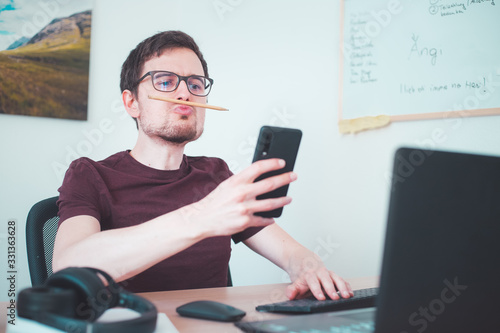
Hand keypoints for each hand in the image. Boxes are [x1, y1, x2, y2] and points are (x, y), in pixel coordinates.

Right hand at [181, 158, 296, 236]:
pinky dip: (269, 219)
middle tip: (293, 176)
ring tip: (289, 198)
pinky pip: (262, 220)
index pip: (258, 167)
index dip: (272, 163)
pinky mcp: (244, 222)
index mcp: (236, 181)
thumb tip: (261, 176)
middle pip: (269, 184)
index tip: (282, 162)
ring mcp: (244, 208)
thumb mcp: (227, 185)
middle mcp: (241, 193)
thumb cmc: (215, 202)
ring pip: (270, 203)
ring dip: (282, 200)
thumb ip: (243, 181)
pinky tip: (273, 217)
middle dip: (284, 179)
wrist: (201, 219)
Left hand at [286, 260, 353, 300]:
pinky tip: (350, 293)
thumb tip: (290, 295)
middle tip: (336, 298)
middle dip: (331, 289)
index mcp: (309, 274)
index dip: (317, 290)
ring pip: (336, 278)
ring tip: (347, 296)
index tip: (321, 298)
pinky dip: (347, 286)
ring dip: (342, 287)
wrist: (303, 259)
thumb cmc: (301, 274)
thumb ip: (292, 290)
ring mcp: (328, 273)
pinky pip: (342, 280)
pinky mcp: (334, 276)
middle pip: (326, 280)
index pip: (313, 282)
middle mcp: (320, 272)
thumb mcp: (294, 282)